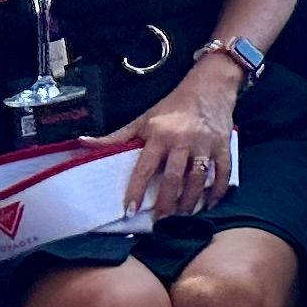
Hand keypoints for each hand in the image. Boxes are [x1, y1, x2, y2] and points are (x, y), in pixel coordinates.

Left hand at [123, 82, 239, 222]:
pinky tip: (209, 204)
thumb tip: (83, 142)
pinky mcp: (223, 146)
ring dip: (189, 201)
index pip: (144, 168)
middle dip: (166, 203)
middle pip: (173, 178)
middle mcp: (182, 141)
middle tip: (161, 221)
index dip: (136, 190)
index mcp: (160, 135)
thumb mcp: (144, 119)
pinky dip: (218, 190)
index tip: (130, 211)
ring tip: (182, 216)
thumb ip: (116, 136)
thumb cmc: (173, 105)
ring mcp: (205, 144)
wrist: (210, 85)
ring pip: (197, 179)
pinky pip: (223, 172)